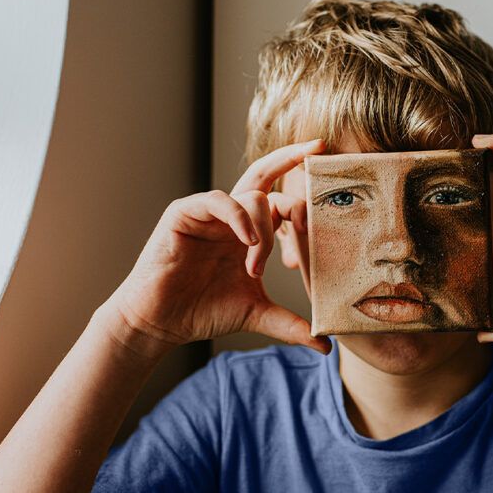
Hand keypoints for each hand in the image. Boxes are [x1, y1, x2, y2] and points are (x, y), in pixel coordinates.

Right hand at [102, 139, 330, 356]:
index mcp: (249, 231)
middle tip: (318, 146)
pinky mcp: (184, 213)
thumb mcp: (257, 314)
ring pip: (250, 196)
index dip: (303, 190)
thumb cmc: (203, 312)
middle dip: (292, 157)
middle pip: (264, 174)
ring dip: (263, 230)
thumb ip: (291, 324)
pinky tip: (247, 241)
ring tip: (256, 266)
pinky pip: (218, 201)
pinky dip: (237, 217)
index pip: (280, 198)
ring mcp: (208, 212)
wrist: (161, 322)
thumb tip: (326, 346)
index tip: (331, 185)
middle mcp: (231, 215)